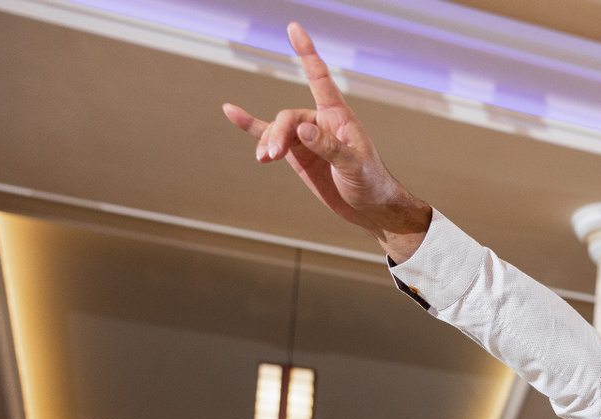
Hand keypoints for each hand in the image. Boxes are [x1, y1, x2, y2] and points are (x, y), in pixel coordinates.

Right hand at [222, 24, 432, 259]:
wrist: (369, 208)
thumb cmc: (370, 183)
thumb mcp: (354, 166)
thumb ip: (329, 147)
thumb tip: (302, 129)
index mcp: (339, 116)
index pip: (320, 78)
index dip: (307, 53)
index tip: (293, 28)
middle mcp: (320, 121)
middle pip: (289, 117)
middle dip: (278, 134)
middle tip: (273, 155)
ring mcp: (306, 137)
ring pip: (277, 129)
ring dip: (268, 143)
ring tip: (264, 159)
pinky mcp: (296, 153)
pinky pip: (269, 134)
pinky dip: (250, 125)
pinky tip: (230, 111)